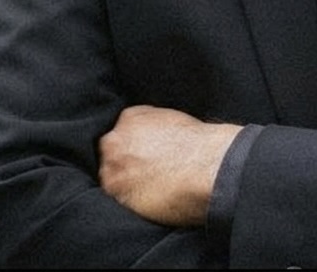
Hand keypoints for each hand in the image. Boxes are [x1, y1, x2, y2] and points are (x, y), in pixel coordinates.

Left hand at [97, 104, 240, 225]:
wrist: (206, 167)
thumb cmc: (197, 144)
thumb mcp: (172, 120)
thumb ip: (151, 126)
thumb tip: (148, 139)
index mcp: (130, 117)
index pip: (122, 131)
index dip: (133, 146)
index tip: (144, 155)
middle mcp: (115, 139)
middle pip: (111, 152)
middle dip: (124, 161)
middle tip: (144, 172)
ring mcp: (113, 166)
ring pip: (110, 176)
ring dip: (123, 182)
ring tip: (146, 188)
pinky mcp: (116, 192)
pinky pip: (114, 197)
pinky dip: (127, 200)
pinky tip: (146, 198)